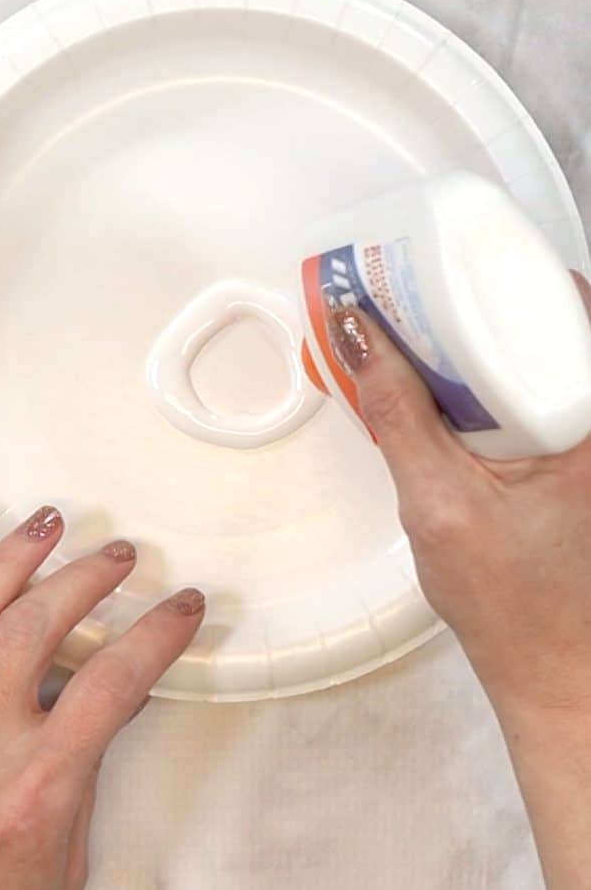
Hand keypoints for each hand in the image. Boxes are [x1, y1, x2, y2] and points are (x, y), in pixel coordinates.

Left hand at [0, 510, 204, 888]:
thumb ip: (85, 774)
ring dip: (9, 561)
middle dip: (86, 578)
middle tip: (117, 556)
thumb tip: (112, 708)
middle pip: (36, 628)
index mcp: (35, 787)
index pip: (112, 683)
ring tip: (44, 523)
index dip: (157, 635)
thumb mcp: (64, 859)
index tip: (181, 607)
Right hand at [331, 274, 590, 887]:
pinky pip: (529, 398)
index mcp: (590, 424)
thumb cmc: (509, 604)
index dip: (517, 270)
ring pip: (536, 362)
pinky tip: (441, 387)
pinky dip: (486, 382)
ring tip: (421, 329)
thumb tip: (361, 336)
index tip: (459, 254)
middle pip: (549, 329)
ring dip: (481, 342)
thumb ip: (399, 415)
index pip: (570, 310)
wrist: (549, 675)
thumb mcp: (438, 502)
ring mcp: (585, 444)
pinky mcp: (570, 461)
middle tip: (421, 287)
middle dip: (485, 302)